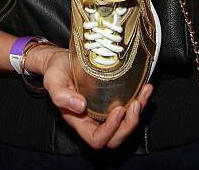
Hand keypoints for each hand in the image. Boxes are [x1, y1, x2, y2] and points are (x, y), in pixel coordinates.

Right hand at [31, 45, 152, 148]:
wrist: (61, 59)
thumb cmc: (56, 71)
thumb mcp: (53, 81)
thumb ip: (61, 95)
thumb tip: (80, 106)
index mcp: (79, 120)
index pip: (97, 139)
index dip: (109, 130)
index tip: (117, 110)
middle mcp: (94, 118)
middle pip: (116, 136)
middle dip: (129, 124)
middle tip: (135, 105)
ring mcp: (105, 109)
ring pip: (126, 122)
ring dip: (138, 111)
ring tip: (144, 94)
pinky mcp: (114, 97)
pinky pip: (130, 105)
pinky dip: (141, 98)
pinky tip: (145, 86)